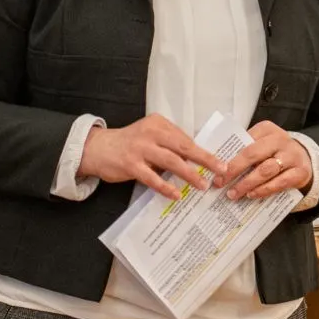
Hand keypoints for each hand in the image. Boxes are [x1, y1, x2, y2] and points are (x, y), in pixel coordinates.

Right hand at [79, 115, 222, 200]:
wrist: (97, 148)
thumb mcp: (150, 135)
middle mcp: (151, 133)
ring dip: (189, 174)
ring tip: (202, 185)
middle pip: (184, 147)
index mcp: (159, 123)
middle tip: (221, 169)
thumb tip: (194, 159)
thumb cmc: (129, 144)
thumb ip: (169, 143)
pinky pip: (153, 178)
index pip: (185, 138)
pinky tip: (176, 195)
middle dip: (205, 159)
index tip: (218, 162)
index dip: (203, 151)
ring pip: (171, 161)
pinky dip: (166, 187)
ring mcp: (140, 149)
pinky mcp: (131, 165)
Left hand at [221, 121, 312, 201]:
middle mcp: (280, 140)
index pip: (244, 140)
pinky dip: (264, 190)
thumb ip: (244, 150)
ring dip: (247, 183)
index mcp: (267, 129)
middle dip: (234, 169)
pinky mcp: (300, 172)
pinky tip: (252, 195)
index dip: (228, 156)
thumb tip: (218, 166)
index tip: (215, 169)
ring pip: (265, 170)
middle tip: (220, 183)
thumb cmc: (275, 153)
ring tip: (233, 193)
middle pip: (253, 154)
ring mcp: (292, 156)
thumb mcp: (261, 145)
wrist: (304, 160)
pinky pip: (280, 183)